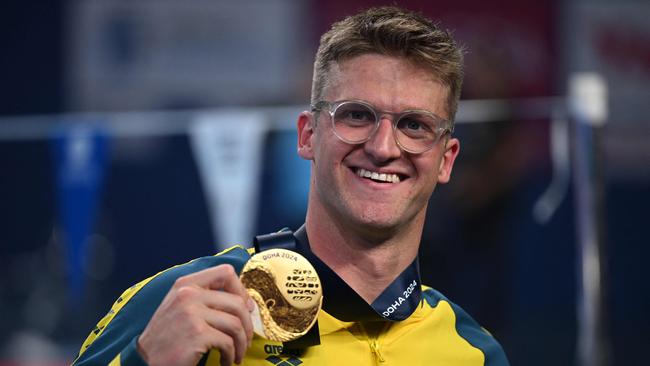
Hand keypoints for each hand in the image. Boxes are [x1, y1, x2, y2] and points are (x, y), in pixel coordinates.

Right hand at [137, 264, 254, 365]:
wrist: (144, 359)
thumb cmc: (167, 335)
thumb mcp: (180, 306)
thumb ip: (205, 297)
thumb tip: (244, 301)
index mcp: (186, 283)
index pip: (225, 272)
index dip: (241, 290)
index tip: (246, 307)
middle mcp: (188, 294)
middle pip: (237, 303)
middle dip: (247, 324)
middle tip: (246, 339)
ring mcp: (192, 313)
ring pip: (236, 324)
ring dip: (241, 343)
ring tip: (237, 353)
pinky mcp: (197, 334)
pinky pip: (227, 342)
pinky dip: (231, 354)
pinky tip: (225, 360)